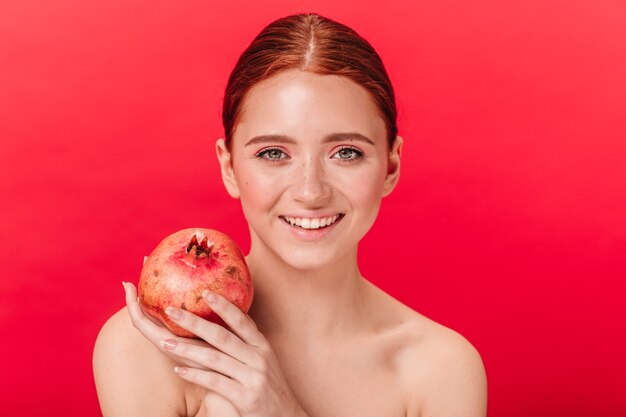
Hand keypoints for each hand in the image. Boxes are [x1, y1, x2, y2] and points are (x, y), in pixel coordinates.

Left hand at [123, 282, 307, 416]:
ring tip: (166, 342)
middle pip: (222, 336)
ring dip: (187, 349)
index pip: (241, 320)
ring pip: (214, 358)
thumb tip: (229, 318)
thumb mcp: (264, 361)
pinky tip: (179, 371)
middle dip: (194, 322)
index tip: (204, 292)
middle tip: (171, 311)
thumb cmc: (268, 387)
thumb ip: (247, 343)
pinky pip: (215, 382)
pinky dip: (195, 375)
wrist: (286, 416)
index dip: (224, 306)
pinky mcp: (245, 397)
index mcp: (262, 346)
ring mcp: (253, 377)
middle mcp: (258, 358)